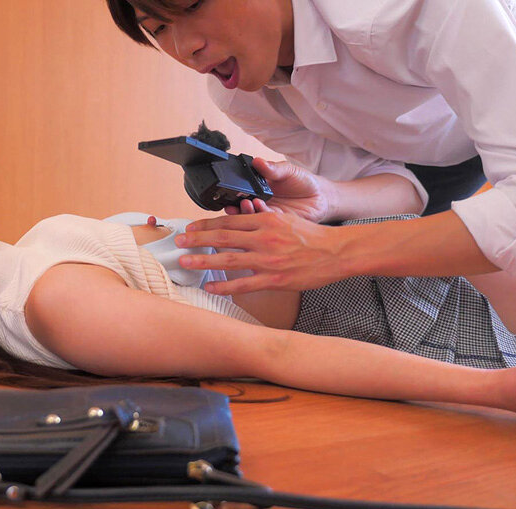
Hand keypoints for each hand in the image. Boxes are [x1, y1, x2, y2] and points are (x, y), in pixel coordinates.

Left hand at [175, 211, 347, 293]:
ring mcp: (268, 260)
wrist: (337, 252)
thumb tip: (242, 215)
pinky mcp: (275, 279)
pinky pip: (244, 284)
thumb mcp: (285, 219)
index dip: (206, 225)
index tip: (190, 228)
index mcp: (265, 221)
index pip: (228, 221)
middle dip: (197, 239)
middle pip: (222, 237)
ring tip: (186, 261)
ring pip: (228, 260)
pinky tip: (211, 287)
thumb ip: (263, 218)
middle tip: (178, 241)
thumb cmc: (312, 236)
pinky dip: (225, 286)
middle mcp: (264, 238)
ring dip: (204, 260)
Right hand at [224, 158, 336, 222]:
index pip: (241, 191)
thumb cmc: (304, 181)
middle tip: (237, 201)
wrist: (321, 196)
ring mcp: (268, 213)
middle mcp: (260, 202)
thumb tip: (257, 161)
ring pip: (252, 215)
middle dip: (236, 206)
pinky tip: (261, 207)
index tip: (229, 190)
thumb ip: (272, 168)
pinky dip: (262, 215)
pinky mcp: (278, 223)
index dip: (233, 192)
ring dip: (247, 211)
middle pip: (242, 206)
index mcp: (259, 188)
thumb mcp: (288, 170)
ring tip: (248, 203)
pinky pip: (266, 221)